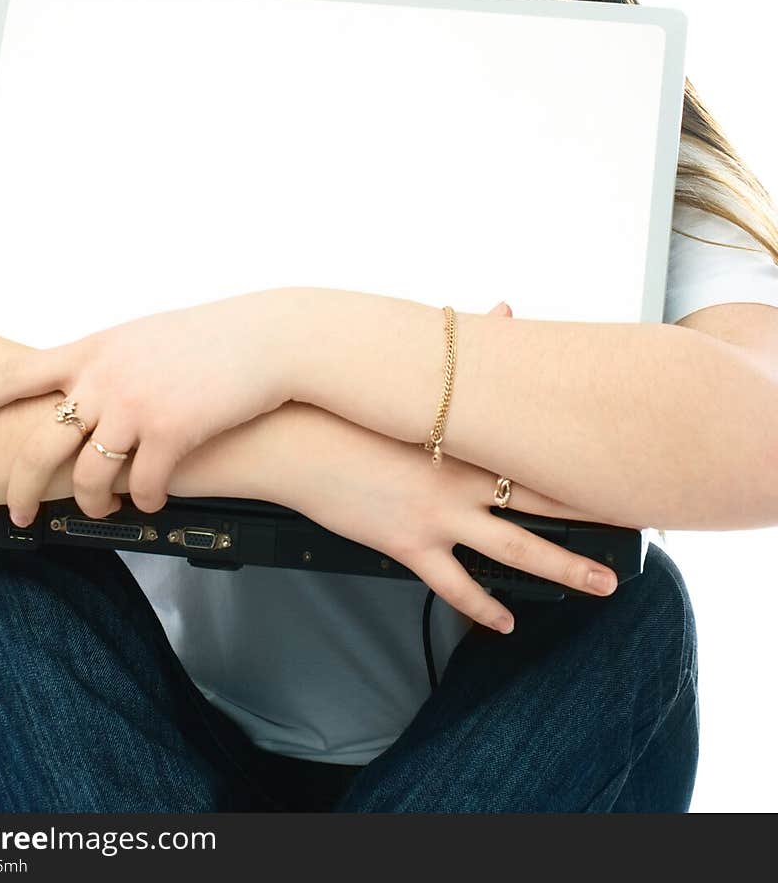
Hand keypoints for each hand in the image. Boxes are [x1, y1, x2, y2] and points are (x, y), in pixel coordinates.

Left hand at [0, 289, 293, 522]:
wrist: (267, 339)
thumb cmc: (210, 339)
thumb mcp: (142, 338)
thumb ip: (104, 364)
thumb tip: (78, 391)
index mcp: (92, 351)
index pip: (13, 375)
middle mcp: (105, 377)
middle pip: (40, 446)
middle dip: (21, 488)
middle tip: (18, 512)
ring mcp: (137, 405)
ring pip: (90, 477)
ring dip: (94, 503)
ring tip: (105, 507)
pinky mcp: (173, 431)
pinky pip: (144, 486)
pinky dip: (146, 501)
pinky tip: (155, 499)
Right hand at [279, 302, 619, 633]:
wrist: (295, 440)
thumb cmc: (349, 406)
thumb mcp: (411, 379)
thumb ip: (465, 347)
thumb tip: (502, 308)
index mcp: (467, 440)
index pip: (541, 455)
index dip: (586, 467)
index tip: (626, 473)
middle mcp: (463, 481)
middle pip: (543, 506)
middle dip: (592, 524)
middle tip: (635, 538)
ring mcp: (438, 517)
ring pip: (515, 552)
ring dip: (563, 570)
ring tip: (601, 585)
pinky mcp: (408, 545)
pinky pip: (455, 585)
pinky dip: (483, 608)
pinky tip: (504, 623)